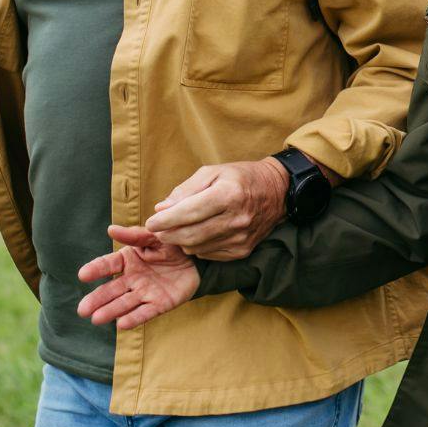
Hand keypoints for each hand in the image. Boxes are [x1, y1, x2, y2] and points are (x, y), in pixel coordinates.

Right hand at [76, 225, 199, 329]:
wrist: (197, 259)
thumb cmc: (172, 244)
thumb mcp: (155, 236)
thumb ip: (135, 235)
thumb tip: (111, 229)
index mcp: (128, 260)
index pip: (108, 265)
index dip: (96, 269)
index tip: (83, 275)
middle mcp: (133, 279)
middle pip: (112, 290)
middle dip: (97, 299)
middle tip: (82, 309)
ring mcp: (145, 293)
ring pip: (125, 303)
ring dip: (110, 311)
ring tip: (96, 319)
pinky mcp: (160, 304)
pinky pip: (146, 312)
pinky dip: (134, 318)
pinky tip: (122, 324)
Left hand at [142, 158, 290, 259]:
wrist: (277, 192)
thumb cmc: (240, 178)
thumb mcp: (212, 172)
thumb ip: (185, 190)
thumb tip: (161, 209)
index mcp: (228, 194)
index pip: (188, 212)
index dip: (165, 220)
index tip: (150, 222)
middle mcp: (236, 218)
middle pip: (190, 235)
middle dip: (168, 234)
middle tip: (158, 230)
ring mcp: (241, 237)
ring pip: (197, 248)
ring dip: (181, 241)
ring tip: (176, 231)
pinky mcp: (243, 250)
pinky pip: (209, 254)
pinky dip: (197, 247)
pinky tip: (196, 236)